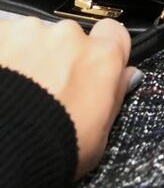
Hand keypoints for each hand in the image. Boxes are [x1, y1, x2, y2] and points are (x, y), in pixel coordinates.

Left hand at [0, 16, 139, 178]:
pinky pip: (3, 38)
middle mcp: (69, 37)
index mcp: (102, 58)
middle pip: (69, 37)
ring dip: (27, 56)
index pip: (114, 32)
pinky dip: (1, 55)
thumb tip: (127, 76)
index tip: (94, 64)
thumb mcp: (98, 136)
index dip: (104, 47)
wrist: (2, 155)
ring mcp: (29, 32)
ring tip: (13, 90)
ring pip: (33, 37)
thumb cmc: (51, 150)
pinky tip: (0, 82)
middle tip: (45, 90)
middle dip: (59, 57)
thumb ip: (115, 96)